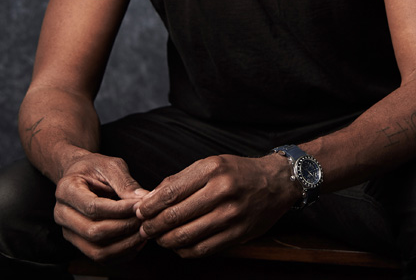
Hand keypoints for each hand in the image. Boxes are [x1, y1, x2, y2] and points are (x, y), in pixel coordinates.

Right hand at [53, 152, 147, 262]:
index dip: (119, 210)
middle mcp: (61, 214)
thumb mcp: (110, 166)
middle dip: (124, 228)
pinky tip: (137, 241)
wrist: (81, 175)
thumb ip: (125, 182)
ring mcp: (68, 232)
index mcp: (66, 190)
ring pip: (97, 251)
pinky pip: (101, 257)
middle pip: (93, 232)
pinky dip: (122, 253)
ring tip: (144, 232)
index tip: (139, 206)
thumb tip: (144, 199)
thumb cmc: (95, 168)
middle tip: (145, 219)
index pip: (93, 207)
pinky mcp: (79, 244)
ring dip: (125, 245)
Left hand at [135, 153, 298, 257]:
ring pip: (187, 236)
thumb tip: (150, 198)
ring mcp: (232, 215)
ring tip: (159, 238)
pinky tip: (179, 246)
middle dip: (153, 226)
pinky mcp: (238, 234)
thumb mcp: (210, 164)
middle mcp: (222, 191)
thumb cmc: (237, 172)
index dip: (150, 206)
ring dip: (166, 241)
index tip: (139, 212)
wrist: (277, 183)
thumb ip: (180, 180)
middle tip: (144, 229)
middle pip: (176, 216)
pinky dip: (186, 251)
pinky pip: (204, 249)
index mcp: (212, 170)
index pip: (171, 192)